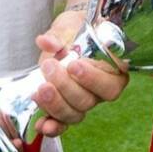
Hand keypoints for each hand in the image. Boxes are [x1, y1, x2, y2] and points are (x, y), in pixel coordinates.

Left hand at [31, 7, 127, 138]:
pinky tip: (41, 124)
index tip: (73, 64)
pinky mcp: (64, 108)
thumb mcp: (70, 25)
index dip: (92, 79)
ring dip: (55, 105)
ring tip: (40, 89)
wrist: (67, 33)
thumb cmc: (77, 28)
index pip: (110, 85)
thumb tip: (46, 41)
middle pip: (88, 101)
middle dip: (66, 87)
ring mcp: (81, 102)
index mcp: (112, 71)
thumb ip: (59, 35)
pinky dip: (51, 126)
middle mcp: (99, 91)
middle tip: (49, 67)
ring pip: (74, 114)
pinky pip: (61, 124)